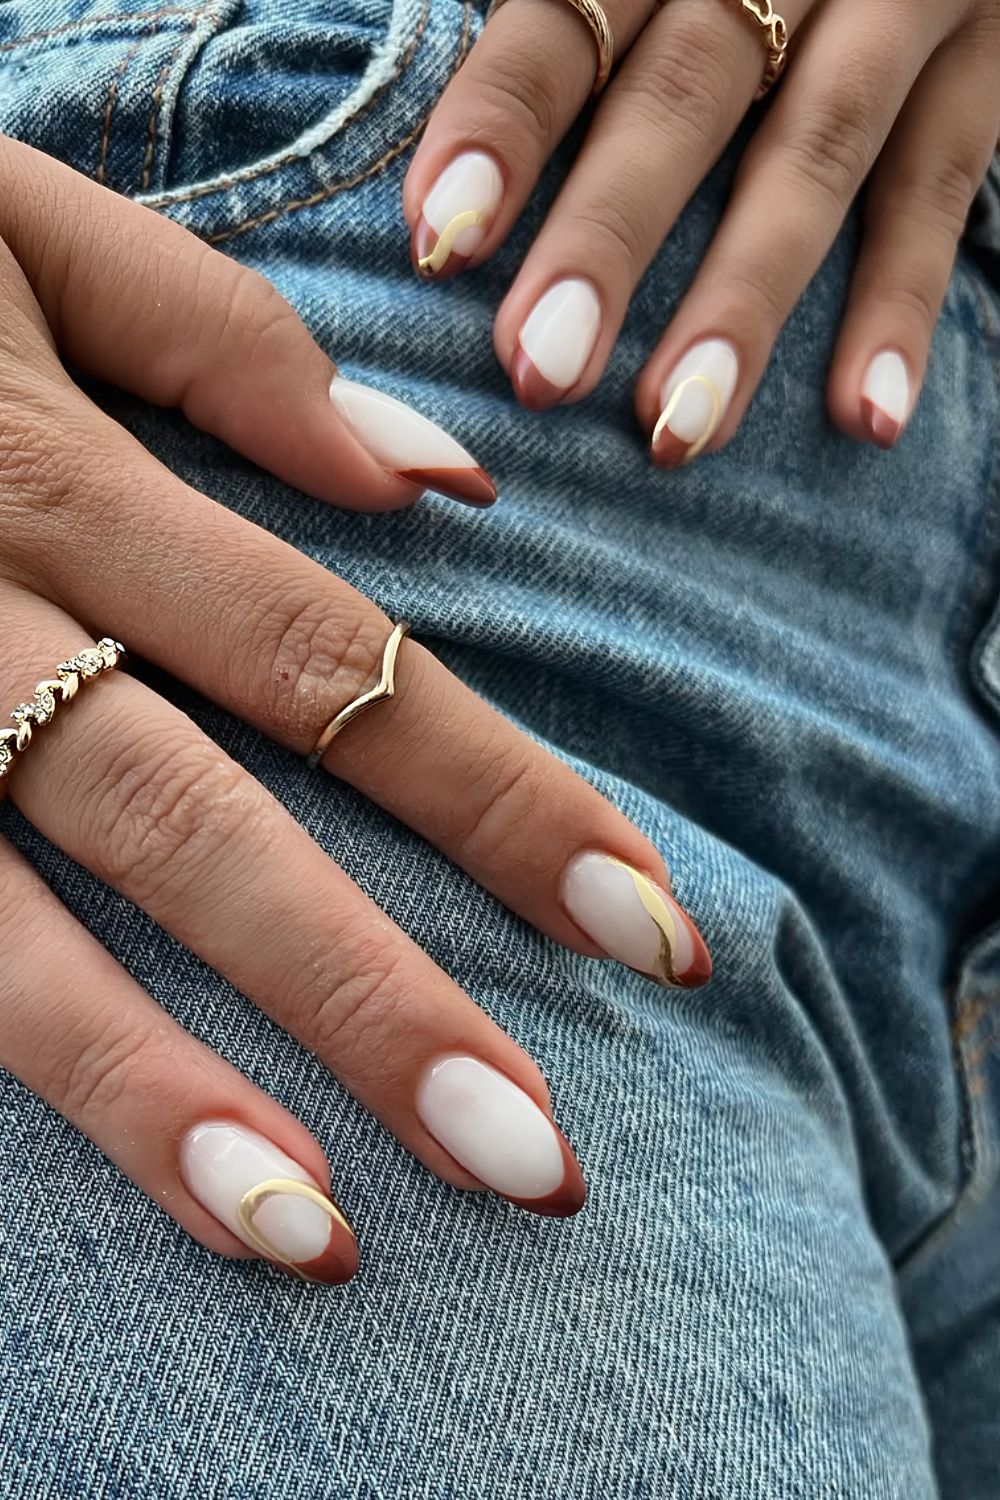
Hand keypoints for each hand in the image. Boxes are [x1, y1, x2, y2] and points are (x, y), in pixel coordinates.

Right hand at [0, 138, 709, 1284]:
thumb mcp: (28, 233)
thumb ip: (226, 348)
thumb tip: (444, 487)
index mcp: (50, 475)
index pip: (334, 664)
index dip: (502, 800)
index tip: (650, 929)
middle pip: (201, 829)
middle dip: (373, 1004)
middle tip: (537, 1163)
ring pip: (17, 935)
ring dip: (170, 1105)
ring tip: (324, 1243)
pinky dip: (19, 1063)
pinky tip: (135, 1178)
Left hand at [404, 0, 999, 458]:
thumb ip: (571, 36)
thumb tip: (436, 190)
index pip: (566, 13)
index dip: (503, 126)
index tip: (440, 243)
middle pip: (683, 94)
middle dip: (608, 239)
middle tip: (541, 370)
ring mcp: (896, 2)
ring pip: (815, 152)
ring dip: (742, 301)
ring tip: (674, 431)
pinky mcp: (985, 63)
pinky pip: (943, 185)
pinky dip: (904, 304)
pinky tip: (865, 416)